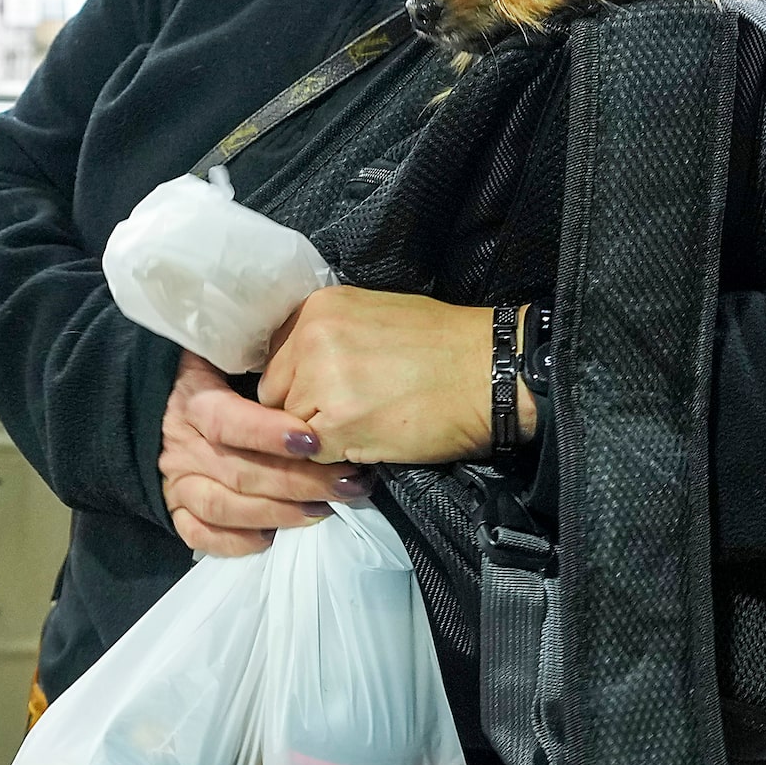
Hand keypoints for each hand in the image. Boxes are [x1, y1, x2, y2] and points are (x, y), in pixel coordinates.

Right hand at [159, 352, 368, 556]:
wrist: (153, 401)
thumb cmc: (208, 373)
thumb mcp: (224, 354)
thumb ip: (258, 362)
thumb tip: (307, 363)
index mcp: (192, 400)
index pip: (229, 422)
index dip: (270, 434)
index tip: (313, 440)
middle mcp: (180, 445)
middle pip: (239, 471)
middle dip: (298, 482)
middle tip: (345, 483)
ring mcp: (175, 481)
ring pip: (223, 506)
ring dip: (276, 513)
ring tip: (322, 510)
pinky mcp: (173, 508)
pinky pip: (199, 534)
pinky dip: (235, 541)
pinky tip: (271, 536)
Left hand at [257, 288, 535, 464]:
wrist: (490, 372)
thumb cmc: (443, 345)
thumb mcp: (371, 317)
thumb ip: (327, 339)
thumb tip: (298, 371)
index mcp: (317, 307)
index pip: (275, 358)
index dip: (298, 383)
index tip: (325, 393)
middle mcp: (310, 338)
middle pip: (274, 393)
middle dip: (302, 410)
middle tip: (349, 413)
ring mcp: (320, 381)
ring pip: (290, 428)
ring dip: (320, 436)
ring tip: (366, 425)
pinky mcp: (337, 424)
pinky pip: (313, 454)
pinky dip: (337, 456)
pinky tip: (372, 439)